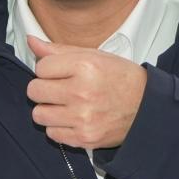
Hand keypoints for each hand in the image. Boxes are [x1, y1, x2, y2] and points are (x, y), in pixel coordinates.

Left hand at [26, 35, 146, 149]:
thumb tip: (31, 41)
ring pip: (39, 114)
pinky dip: (59, 127)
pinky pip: (51, 133)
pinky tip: (72, 119)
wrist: (147, 108)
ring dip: (48, 110)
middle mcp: (82, 92)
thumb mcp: (94, 56)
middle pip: (34, 91)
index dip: (48, 70)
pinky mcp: (84, 138)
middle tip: (60, 89)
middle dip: (44, 89)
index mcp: (85, 66)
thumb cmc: (120, 78)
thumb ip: (59, 50)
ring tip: (65, 105)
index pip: (40, 67)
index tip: (60, 73)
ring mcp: (82, 118)